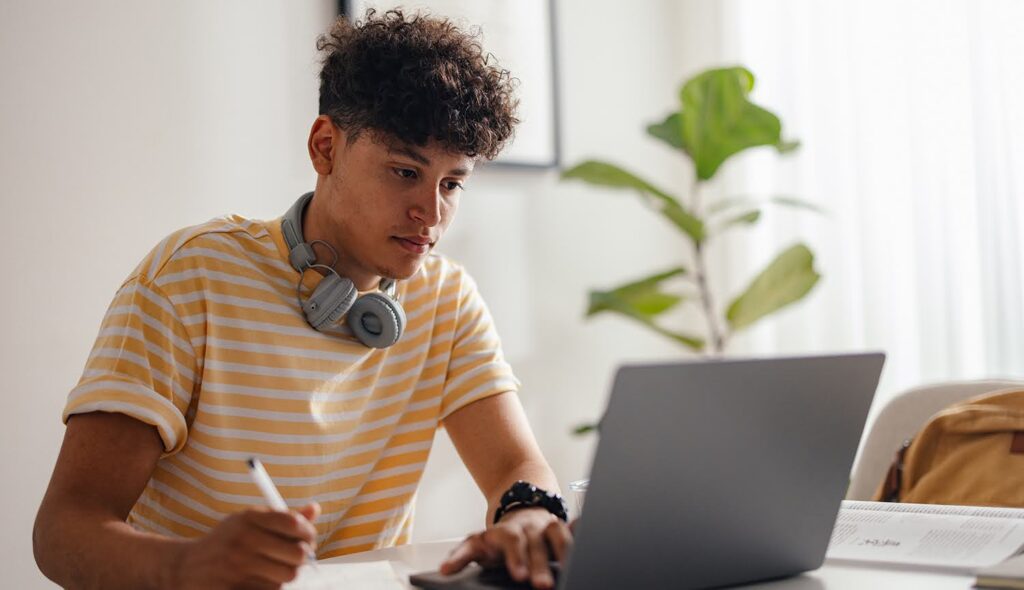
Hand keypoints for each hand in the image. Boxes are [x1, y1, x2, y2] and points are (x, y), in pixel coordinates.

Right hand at [163, 503, 319, 589]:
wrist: (185, 567)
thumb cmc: (226, 541)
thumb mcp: (248, 522)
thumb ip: (282, 517)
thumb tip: (315, 509)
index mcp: (248, 518)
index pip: (294, 523)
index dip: (308, 532)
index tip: (308, 538)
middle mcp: (243, 539)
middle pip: (298, 553)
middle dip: (302, 556)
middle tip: (297, 556)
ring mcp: (238, 566)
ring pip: (288, 575)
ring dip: (286, 573)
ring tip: (275, 567)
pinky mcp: (235, 588)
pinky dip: (271, 586)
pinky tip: (260, 579)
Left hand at [439, 508, 572, 589]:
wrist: (520, 510)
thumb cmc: (498, 539)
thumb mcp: (476, 544)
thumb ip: (460, 557)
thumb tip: (443, 571)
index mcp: (506, 532)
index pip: (510, 541)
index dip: (515, 557)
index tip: (518, 575)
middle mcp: (529, 528)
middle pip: (535, 544)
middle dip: (539, 564)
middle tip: (542, 585)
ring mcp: (547, 528)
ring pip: (559, 536)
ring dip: (565, 553)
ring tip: (571, 571)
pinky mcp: (563, 531)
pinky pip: (575, 532)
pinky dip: (582, 536)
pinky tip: (592, 547)